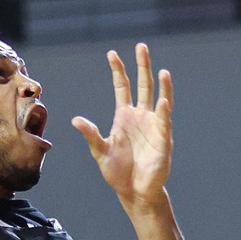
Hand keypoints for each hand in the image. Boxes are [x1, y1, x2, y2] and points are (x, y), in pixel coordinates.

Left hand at [73, 45, 174, 207]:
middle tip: (141, 47)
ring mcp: (153, 126)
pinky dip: (164, 112)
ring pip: (158, 100)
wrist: (135, 192)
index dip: (118, 71)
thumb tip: (76, 120)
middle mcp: (140, 117)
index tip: (112, 53)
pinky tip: (164, 101)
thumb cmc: (118, 172)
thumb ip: (91, 135)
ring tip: (162, 70)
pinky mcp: (163, 140)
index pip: (122, 87)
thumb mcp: (99, 152)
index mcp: (124, 117)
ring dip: (161, 85)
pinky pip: (164, 123)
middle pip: (143, 86)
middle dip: (142, 66)